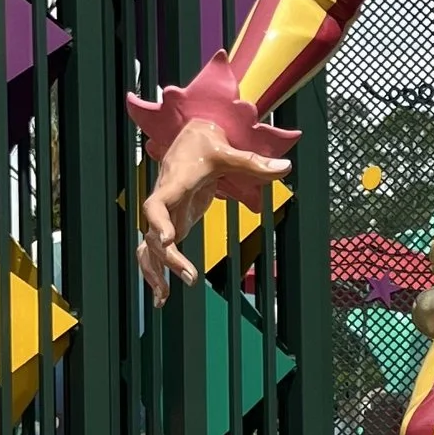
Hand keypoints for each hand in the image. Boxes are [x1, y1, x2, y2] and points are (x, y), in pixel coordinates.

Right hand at [136, 119, 295, 297]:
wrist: (191, 136)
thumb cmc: (207, 143)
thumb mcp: (230, 152)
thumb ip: (254, 163)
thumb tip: (285, 170)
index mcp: (174, 183)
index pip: (157, 204)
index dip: (158, 222)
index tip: (167, 240)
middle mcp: (164, 201)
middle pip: (153, 234)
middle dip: (168, 258)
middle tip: (191, 277)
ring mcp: (166, 214)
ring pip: (148, 247)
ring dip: (154, 271)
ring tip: (163, 299)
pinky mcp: (172, 222)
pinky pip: (155, 250)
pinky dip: (156, 271)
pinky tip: (163, 295)